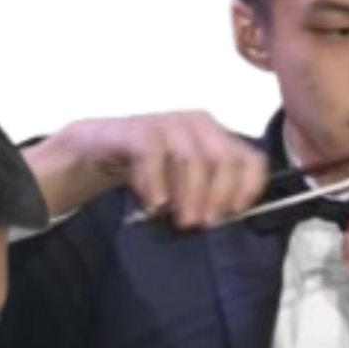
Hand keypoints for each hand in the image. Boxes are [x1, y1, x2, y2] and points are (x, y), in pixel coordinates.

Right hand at [23, 111, 267, 226]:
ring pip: (192, 156)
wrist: (97, 152)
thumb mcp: (183, 187)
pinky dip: (157, 181)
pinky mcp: (137, 129)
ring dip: (190, 193)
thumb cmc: (147, 172)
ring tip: (182, 220)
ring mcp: (168, 123)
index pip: (250, 158)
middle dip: (217, 195)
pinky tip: (156, 203)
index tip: (235, 214)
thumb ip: (207, 198)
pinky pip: (153, 152)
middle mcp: (198, 125)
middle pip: (224, 158)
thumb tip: (225, 223)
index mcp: (217, 138)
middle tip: (203, 224)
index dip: (248, 187)